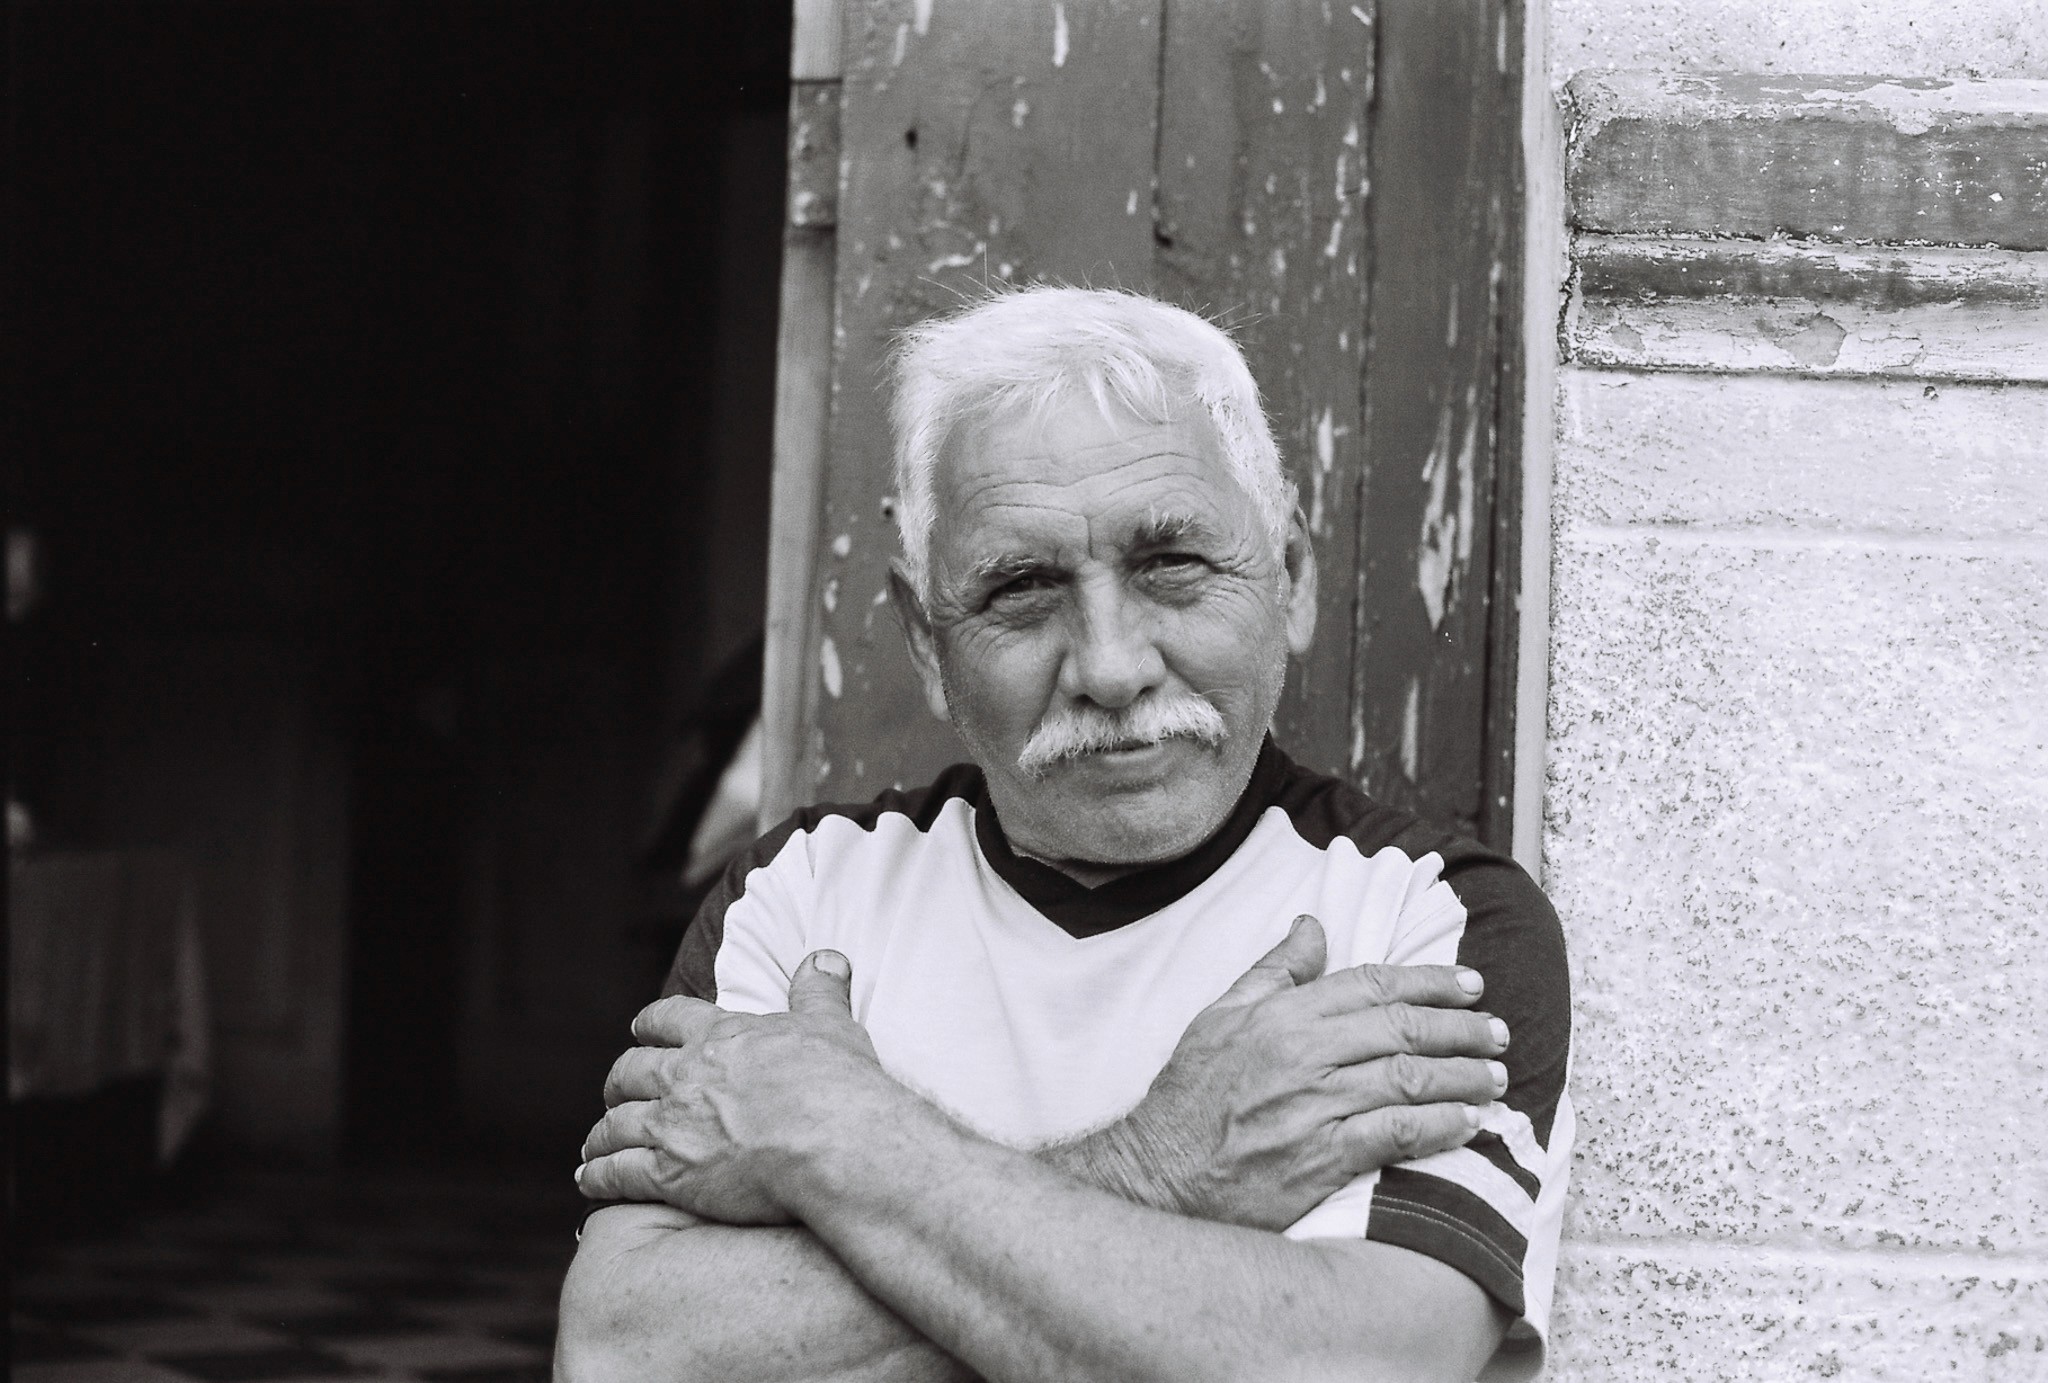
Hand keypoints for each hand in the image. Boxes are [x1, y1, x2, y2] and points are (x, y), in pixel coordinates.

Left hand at [576, 951, 899, 1223]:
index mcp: (719, 1036)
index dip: (651, 1023)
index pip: (670, 1019)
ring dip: (601, 1133)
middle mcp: (684, 1076)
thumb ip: (819, 990)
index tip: (641, 1029)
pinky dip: (599, 1176)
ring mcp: (671, 1126)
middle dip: (619, 1080)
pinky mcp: (668, 1174)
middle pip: (632, 1071)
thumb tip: (825, 957)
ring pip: (617, 1124)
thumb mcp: (831, 1025)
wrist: (830, 1143)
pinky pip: (618, 1173)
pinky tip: (588, 1179)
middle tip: (616, 1088)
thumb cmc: (834, 1084)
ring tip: (595, 1143)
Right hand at [1104, 915, 1508, 1230]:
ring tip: (1496, 1078)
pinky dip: (1440, 1126)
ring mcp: (1314, 1108)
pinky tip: (1468, 1122)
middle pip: (1403, 1029)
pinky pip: (1396, 1134)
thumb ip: (1274, 971)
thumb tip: (1312, 924)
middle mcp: (1303, 1055)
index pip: (1372, 984)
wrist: (1160, 1173)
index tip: (1469, 984)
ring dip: (1463, 1076)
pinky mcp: (1322, 1159)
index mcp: (1281, 1014)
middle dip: (1461, 1028)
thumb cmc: (1190, 1095)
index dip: (1430, 981)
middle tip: (1497, 1032)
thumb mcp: (1220, 1016)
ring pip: (1409, 1079)